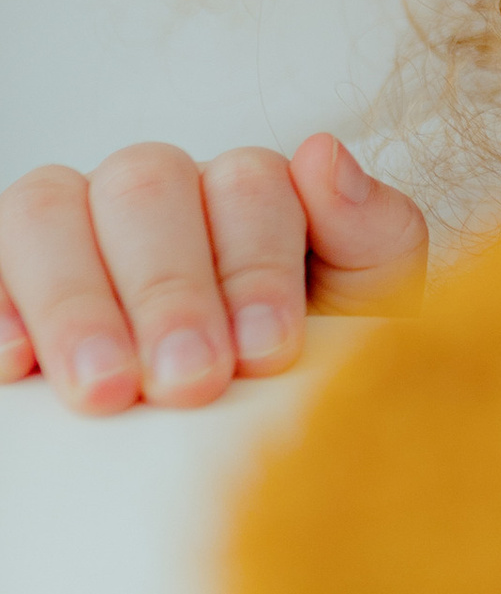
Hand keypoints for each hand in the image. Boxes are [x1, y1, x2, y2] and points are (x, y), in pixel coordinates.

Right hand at [0, 138, 427, 413]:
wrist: (251, 440)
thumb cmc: (310, 368)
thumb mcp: (367, 308)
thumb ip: (370, 235)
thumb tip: (323, 154)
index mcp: (246, 190)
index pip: (247, 185)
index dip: (258, 266)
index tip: (270, 352)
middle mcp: (153, 191)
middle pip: (144, 187)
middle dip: (169, 289)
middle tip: (189, 380)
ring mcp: (70, 225)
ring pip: (47, 208)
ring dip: (76, 300)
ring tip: (105, 389)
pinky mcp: (7, 276)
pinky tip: (17, 366)